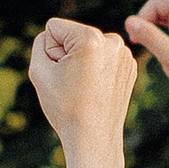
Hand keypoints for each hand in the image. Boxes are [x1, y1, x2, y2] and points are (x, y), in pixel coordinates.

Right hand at [27, 18, 136, 155]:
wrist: (94, 139)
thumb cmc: (65, 107)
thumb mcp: (39, 71)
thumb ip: (40, 43)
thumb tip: (54, 35)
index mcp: (90, 38)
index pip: (54, 28)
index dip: (50, 51)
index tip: (61, 75)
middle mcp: (112, 40)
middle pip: (72, 35)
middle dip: (66, 55)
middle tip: (73, 84)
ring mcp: (124, 54)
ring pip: (87, 46)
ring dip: (81, 62)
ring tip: (85, 87)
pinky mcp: (129, 66)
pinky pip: (102, 58)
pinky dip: (96, 70)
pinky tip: (97, 89)